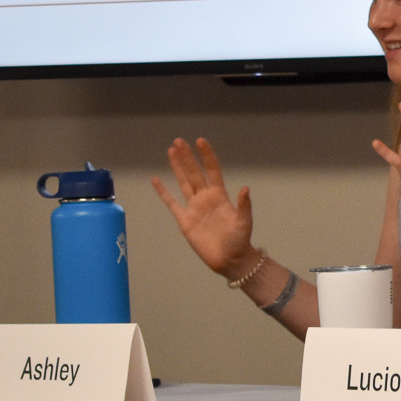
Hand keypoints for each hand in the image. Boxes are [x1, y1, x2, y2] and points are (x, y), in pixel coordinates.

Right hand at [151, 137, 257, 278]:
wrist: (229, 260)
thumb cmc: (239, 240)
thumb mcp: (244, 222)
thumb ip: (244, 205)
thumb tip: (245, 188)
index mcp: (220, 196)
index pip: (212, 170)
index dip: (206, 156)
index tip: (200, 141)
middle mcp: (205, 198)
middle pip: (195, 173)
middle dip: (187, 157)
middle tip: (179, 140)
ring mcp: (194, 208)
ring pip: (183, 183)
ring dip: (177, 167)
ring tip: (171, 151)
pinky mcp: (184, 221)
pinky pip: (171, 204)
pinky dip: (163, 192)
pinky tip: (156, 180)